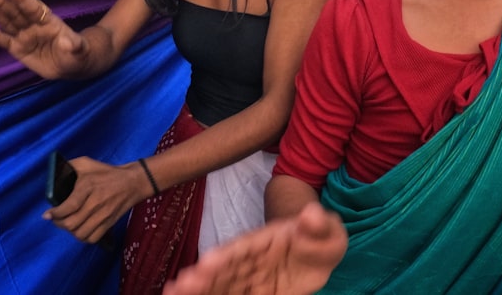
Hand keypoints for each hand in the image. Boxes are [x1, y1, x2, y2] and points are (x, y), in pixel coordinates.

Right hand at [0, 0, 88, 78]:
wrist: (72, 64)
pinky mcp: (15, 48)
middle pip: (14, 10)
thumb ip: (74, 45)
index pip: (31, 6)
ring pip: (5, 19)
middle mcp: (33, 24)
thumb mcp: (80, 51)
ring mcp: (23, 35)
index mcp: (48, 21)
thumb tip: (68, 42)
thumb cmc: (78, 53)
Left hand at [43, 157, 150, 243]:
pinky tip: (80, 229)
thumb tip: (54, 175)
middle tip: (55, 219)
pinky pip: (92, 239)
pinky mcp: (109, 224)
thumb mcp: (86, 163)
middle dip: (59, 223)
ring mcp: (103, 216)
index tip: (47, 215)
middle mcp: (95, 203)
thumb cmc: (106, 172)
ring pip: (80, 234)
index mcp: (88, 187)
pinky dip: (83, 237)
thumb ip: (69, 166)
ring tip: (67, 223)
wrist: (132, 182)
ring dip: (70, 231)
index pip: (68, 207)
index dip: (55, 214)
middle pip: (72, 224)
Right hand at [162, 202, 347, 294]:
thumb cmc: (318, 237)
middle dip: (203, 277)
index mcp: (266, 241)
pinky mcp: (252, 291)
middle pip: (225, 268)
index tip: (207, 262)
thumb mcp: (327, 228)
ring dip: (200, 288)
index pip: (244, 249)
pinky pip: (229, 294)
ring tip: (174, 293)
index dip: (226, 256)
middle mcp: (251, 259)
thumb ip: (319, 223)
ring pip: (221, 283)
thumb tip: (311, 213)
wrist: (315, 248)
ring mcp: (248, 277)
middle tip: (181, 285)